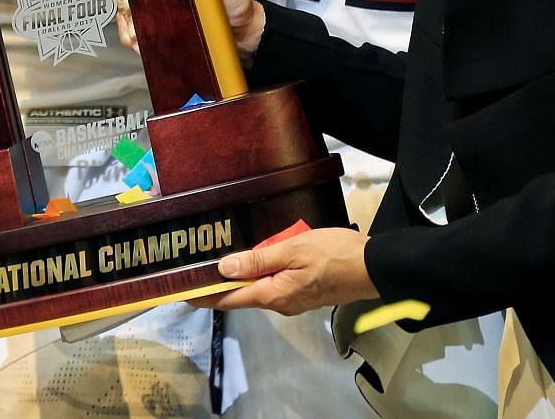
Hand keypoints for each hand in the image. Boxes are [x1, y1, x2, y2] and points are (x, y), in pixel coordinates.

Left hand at [194, 227, 375, 315]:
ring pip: (259, 288)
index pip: (229, 299)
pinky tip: (256, 259)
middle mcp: (280, 303)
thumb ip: (257, 260)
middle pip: (242, 295)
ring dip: (241, 277)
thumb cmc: (334, 254)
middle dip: (219, 284)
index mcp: (273, 294)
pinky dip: (260, 274)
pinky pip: (275, 284)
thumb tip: (223, 269)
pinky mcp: (304, 293)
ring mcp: (293, 300)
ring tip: (220, 260)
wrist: (372, 267)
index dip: (204, 295)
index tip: (181, 291)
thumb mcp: (292, 250)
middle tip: (196, 267)